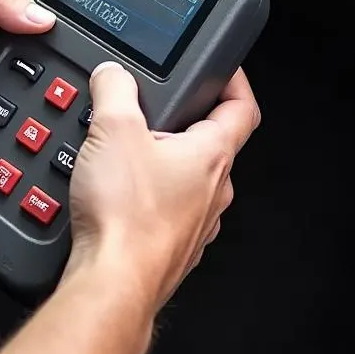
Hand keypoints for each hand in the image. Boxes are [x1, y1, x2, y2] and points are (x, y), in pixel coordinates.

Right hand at [66, 63, 259, 311]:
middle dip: (179, 124)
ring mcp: (196, 224)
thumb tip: (113, 74)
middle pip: (208, 144)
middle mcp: (214, 191)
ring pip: (186, 181)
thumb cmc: (127, 217)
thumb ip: (114, 89)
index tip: (222, 70)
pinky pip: (164, 212)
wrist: (113, 283)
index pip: (242, 107)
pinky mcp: (172, 249)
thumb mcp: (113, 129)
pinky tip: (115, 196)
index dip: (234, 81)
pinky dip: (145, 199)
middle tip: (149, 113)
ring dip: (160, 164)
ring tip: (122, 155)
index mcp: (212, 155)